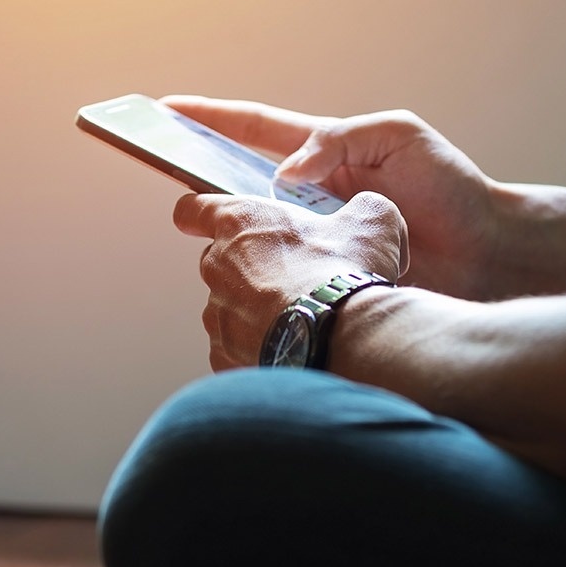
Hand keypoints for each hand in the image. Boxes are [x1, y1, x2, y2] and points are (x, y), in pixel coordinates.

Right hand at [162, 96, 496, 298]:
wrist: (486, 254)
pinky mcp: (324, 273)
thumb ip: (337, 140)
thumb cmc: (450, 187)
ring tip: (193, 227)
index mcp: (324, 153)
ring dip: (222, 228)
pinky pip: (278, 271)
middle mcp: (310, 195)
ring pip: (252, 230)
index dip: (212, 117)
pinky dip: (254, 272)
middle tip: (156, 166)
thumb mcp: (398, 135)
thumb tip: (283, 177)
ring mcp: (315, 235)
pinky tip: (236, 276)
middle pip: (239, 181)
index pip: (256, 130)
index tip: (167, 108)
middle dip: (195, 173)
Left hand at [173, 191, 407, 370]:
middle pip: (218, 261)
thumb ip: (360, 210)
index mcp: (241, 222)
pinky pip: (236, 350)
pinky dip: (259, 349)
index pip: (193, 209)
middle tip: (292, 277)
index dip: (198, 214)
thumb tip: (367, 216)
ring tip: (299, 320)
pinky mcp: (224, 357)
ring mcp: (217, 316)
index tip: (201, 220)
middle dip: (249, 268)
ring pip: (229, 309)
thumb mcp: (372, 221)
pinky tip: (293, 349)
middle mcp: (218, 266)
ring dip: (257, 312)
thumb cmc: (347, 273)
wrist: (343, 339)